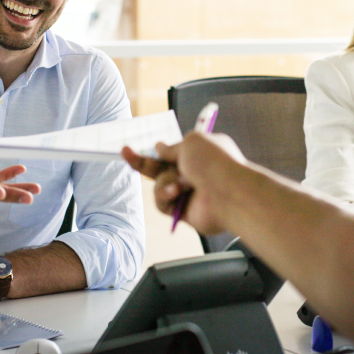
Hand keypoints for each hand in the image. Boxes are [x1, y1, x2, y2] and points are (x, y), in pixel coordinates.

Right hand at [122, 132, 244, 234]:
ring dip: (164, 182)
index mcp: (199, 152)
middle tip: (124, 151)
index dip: (156, 149)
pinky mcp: (182, 211)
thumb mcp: (191, 143)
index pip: (172, 151)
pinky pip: (161, 203)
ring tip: (180, 185)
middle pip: (160, 168)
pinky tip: (177, 194)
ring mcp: (188, 192)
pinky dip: (165, 197)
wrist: (229, 194)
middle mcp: (193, 172)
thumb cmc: (215, 164)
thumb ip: (172, 147)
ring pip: (158, 185)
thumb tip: (160, 148)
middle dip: (141, 161)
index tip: (137, 145)